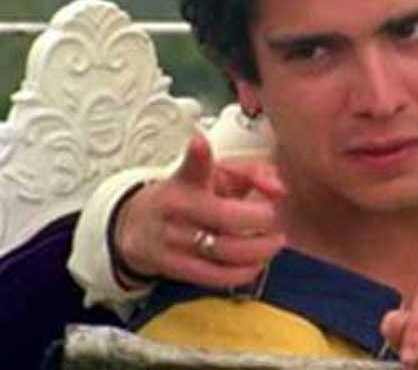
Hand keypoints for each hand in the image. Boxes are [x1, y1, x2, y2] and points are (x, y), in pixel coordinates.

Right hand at [114, 132, 286, 287]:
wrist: (138, 226)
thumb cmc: (191, 194)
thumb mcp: (217, 173)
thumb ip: (254, 172)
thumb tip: (279, 189)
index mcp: (187, 179)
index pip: (191, 166)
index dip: (197, 155)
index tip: (199, 142)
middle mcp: (177, 207)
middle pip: (223, 216)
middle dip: (259, 218)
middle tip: (274, 217)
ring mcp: (173, 240)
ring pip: (224, 250)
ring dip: (259, 248)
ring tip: (274, 241)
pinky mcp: (174, 268)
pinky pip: (215, 276)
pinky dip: (244, 272)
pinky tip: (258, 263)